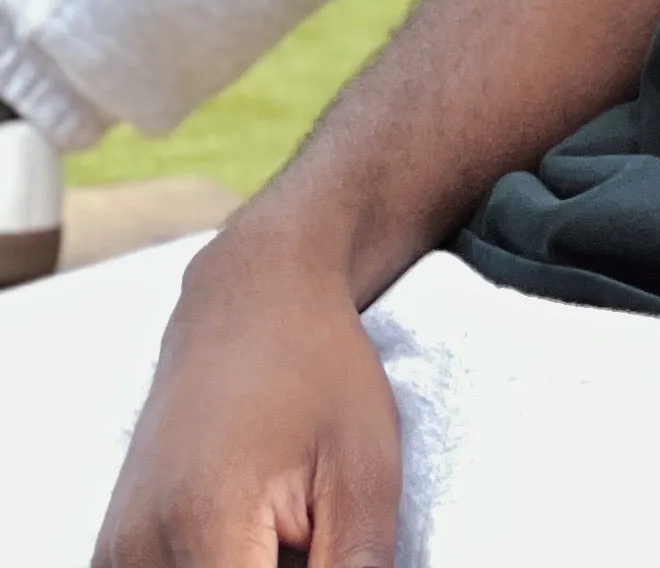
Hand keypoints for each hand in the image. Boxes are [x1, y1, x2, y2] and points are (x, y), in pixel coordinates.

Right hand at [92, 221, 400, 567]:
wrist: (248, 301)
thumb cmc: (317, 371)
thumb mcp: (366, 471)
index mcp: (203, 526)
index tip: (326, 550)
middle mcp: (138, 551)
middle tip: (309, 531)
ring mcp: (115, 555)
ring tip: (283, 533)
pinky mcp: (110, 553)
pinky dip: (219, 566)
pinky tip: (252, 540)